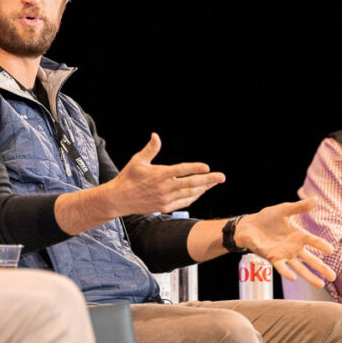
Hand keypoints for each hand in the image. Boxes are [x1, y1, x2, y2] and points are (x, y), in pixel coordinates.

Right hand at [105, 133, 224, 216]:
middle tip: (222, 177)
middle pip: (190, 184)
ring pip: (189, 194)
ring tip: (214, 183)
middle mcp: (163, 188)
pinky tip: (200, 191)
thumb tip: (156, 135)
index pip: (181, 170)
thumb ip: (150, 149)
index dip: (195, 168)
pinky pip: (184, 202)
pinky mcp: (164, 207)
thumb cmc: (129, 177)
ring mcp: (165, 199)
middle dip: (208, 180)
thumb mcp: (138, 161)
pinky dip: (194, 197)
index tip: (207, 167)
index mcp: (158, 174)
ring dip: (203, 188)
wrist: (119, 199)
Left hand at [236, 199, 335, 287]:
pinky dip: (287, 272)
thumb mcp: (284, 210)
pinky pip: (281, 267)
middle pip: (311, 259)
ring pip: (300, 267)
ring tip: (320, 285)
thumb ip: (299, 207)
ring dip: (309, 276)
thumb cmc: (267, 218)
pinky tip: (293, 278)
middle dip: (321, 268)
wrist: (249, 226)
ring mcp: (284, 254)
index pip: (314, 242)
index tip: (331, 250)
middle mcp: (294, 247)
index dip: (322, 246)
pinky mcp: (273, 258)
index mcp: (299, 235)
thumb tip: (315, 200)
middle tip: (333, 277)